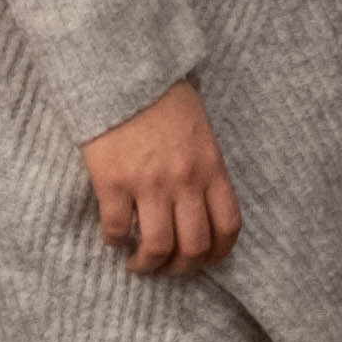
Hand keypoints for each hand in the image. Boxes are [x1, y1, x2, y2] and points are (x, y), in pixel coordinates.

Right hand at [80, 75, 243, 279]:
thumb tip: (200, 207)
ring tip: (137, 263)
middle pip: (194, 247)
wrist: (124, 73)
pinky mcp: (113, 182)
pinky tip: (114, 237)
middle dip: (181, 268)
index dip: (218, 254)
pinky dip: (115, 241)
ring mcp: (149, 183)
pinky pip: (117, 229)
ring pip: (157, 247)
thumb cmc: (164, 99)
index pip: (228, 227)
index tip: (204, 261)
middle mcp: (185, 181)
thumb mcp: (201, 131)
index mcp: (212, 167)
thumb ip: (205, 168)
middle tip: (166, 268)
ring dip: (147, 265)